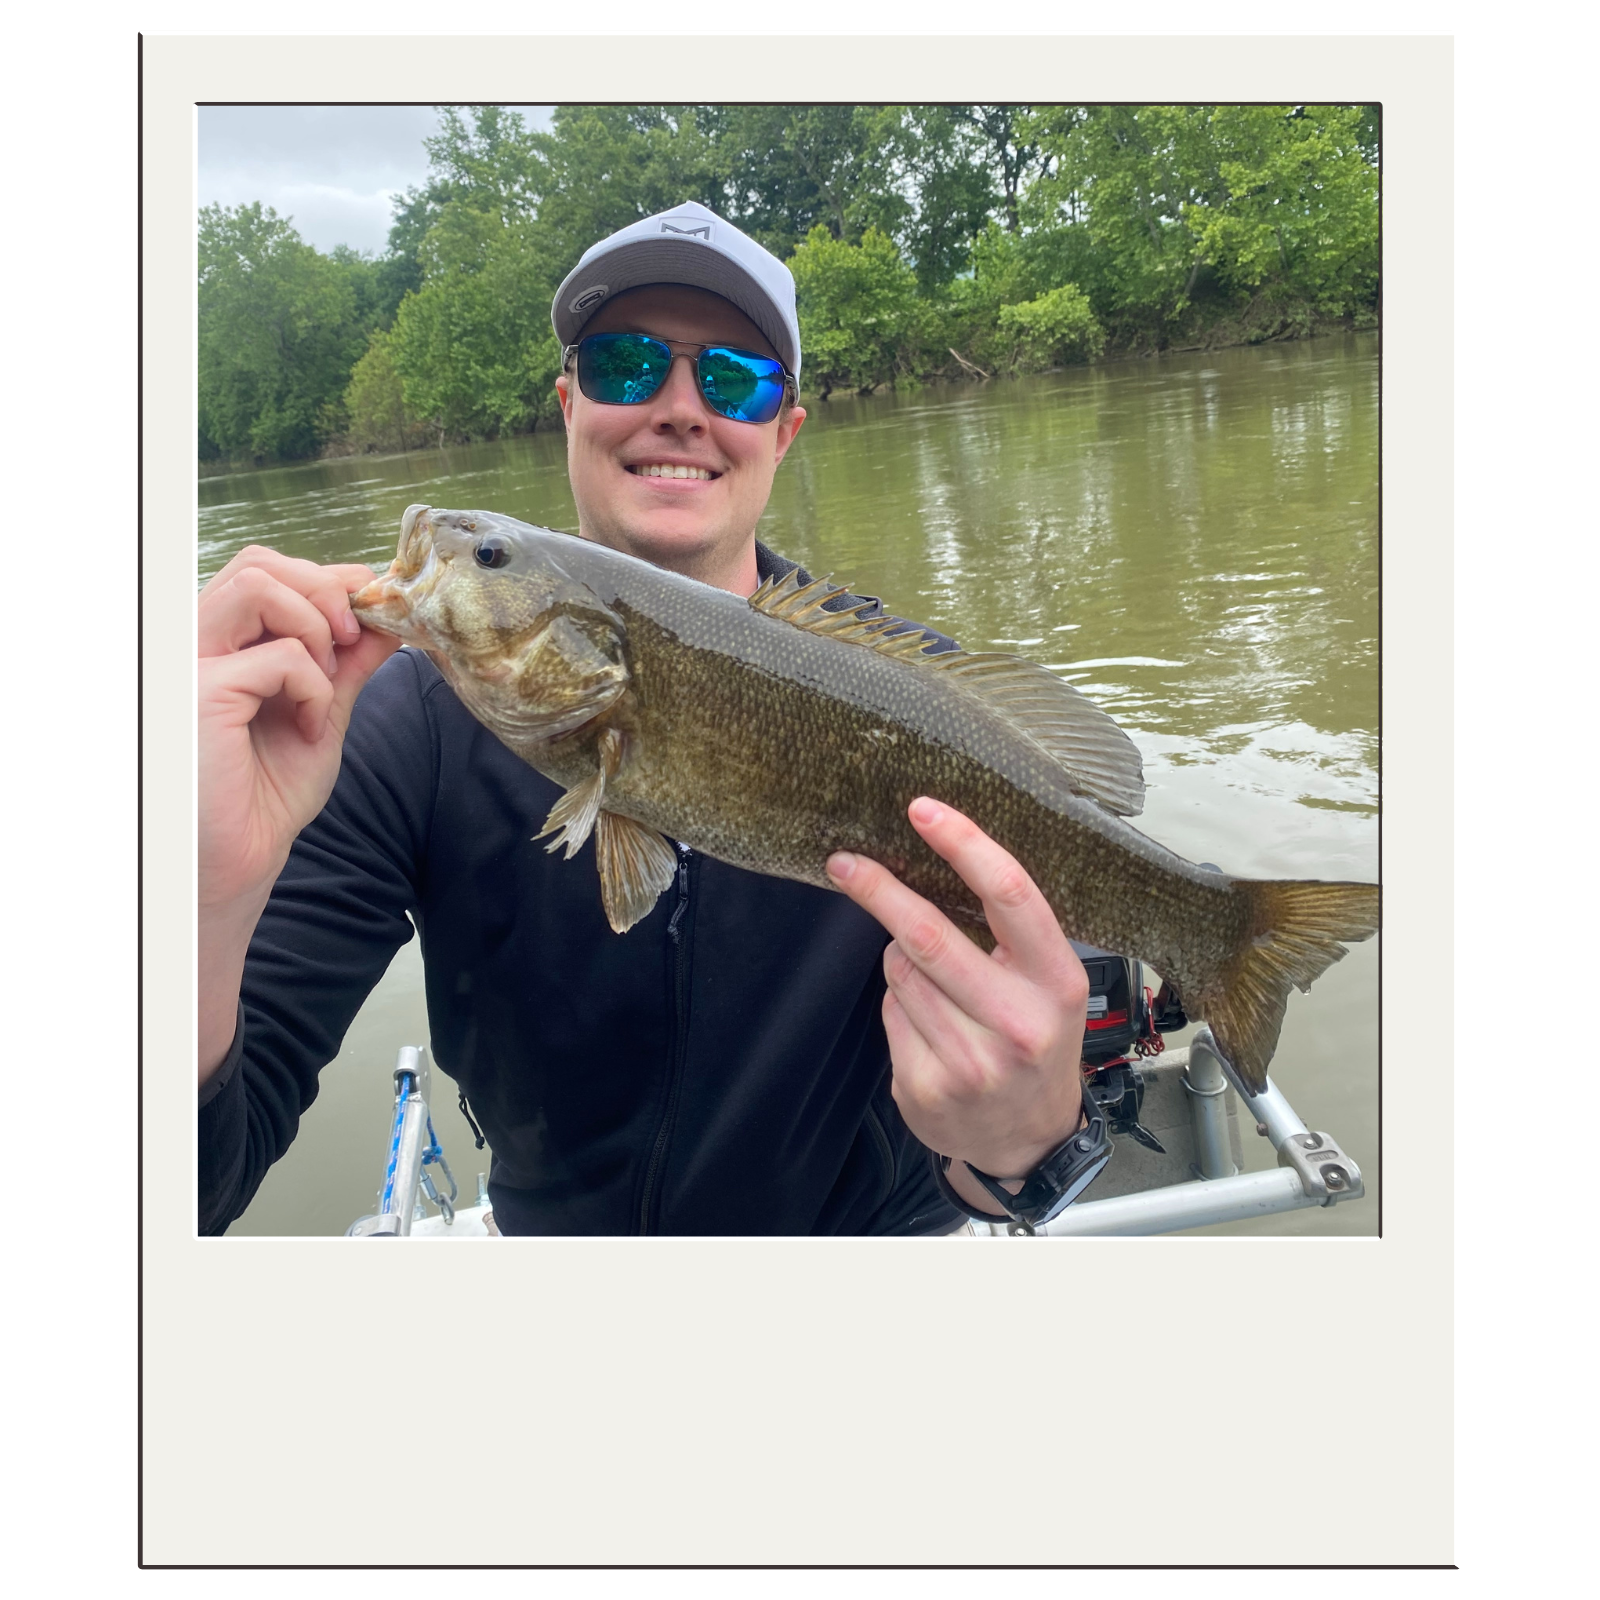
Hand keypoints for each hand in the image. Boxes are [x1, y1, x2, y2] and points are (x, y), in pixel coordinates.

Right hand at [197, 546, 398, 1076]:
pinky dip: (311, 685)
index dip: (328, 578)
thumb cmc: (264, 795)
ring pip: (258, 583)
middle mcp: (193, 643)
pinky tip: (307, 728)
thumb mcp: (320, 713)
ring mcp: (188, 663)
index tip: (374, 609)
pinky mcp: (200, 693)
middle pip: (259, 563)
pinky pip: (277, 656)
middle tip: (355, 639)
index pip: (266, 571)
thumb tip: (390, 619)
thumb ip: (347, 665)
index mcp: (218, 642)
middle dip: (325, 589)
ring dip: (315, 623)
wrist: (237, 862)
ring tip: (331, 673)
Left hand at [826, 799, 1087, 1194]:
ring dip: (899, 960)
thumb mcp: (1047, 985)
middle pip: (928, 935)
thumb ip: (1006, 933)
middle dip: (878, 890)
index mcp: (1056, 980)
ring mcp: (971, 1060)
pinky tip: (928, 1028)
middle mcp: (1018, 1022)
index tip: (921, 809)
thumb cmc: (1036, 1043)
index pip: (1009, 893)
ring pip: (899, 972)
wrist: (1029, 1139)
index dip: (962, 844)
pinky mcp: (927, 1087)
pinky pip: (889, 1013)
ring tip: (934, 986)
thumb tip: (934, 861)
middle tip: (844, 862)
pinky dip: (897, 1006)